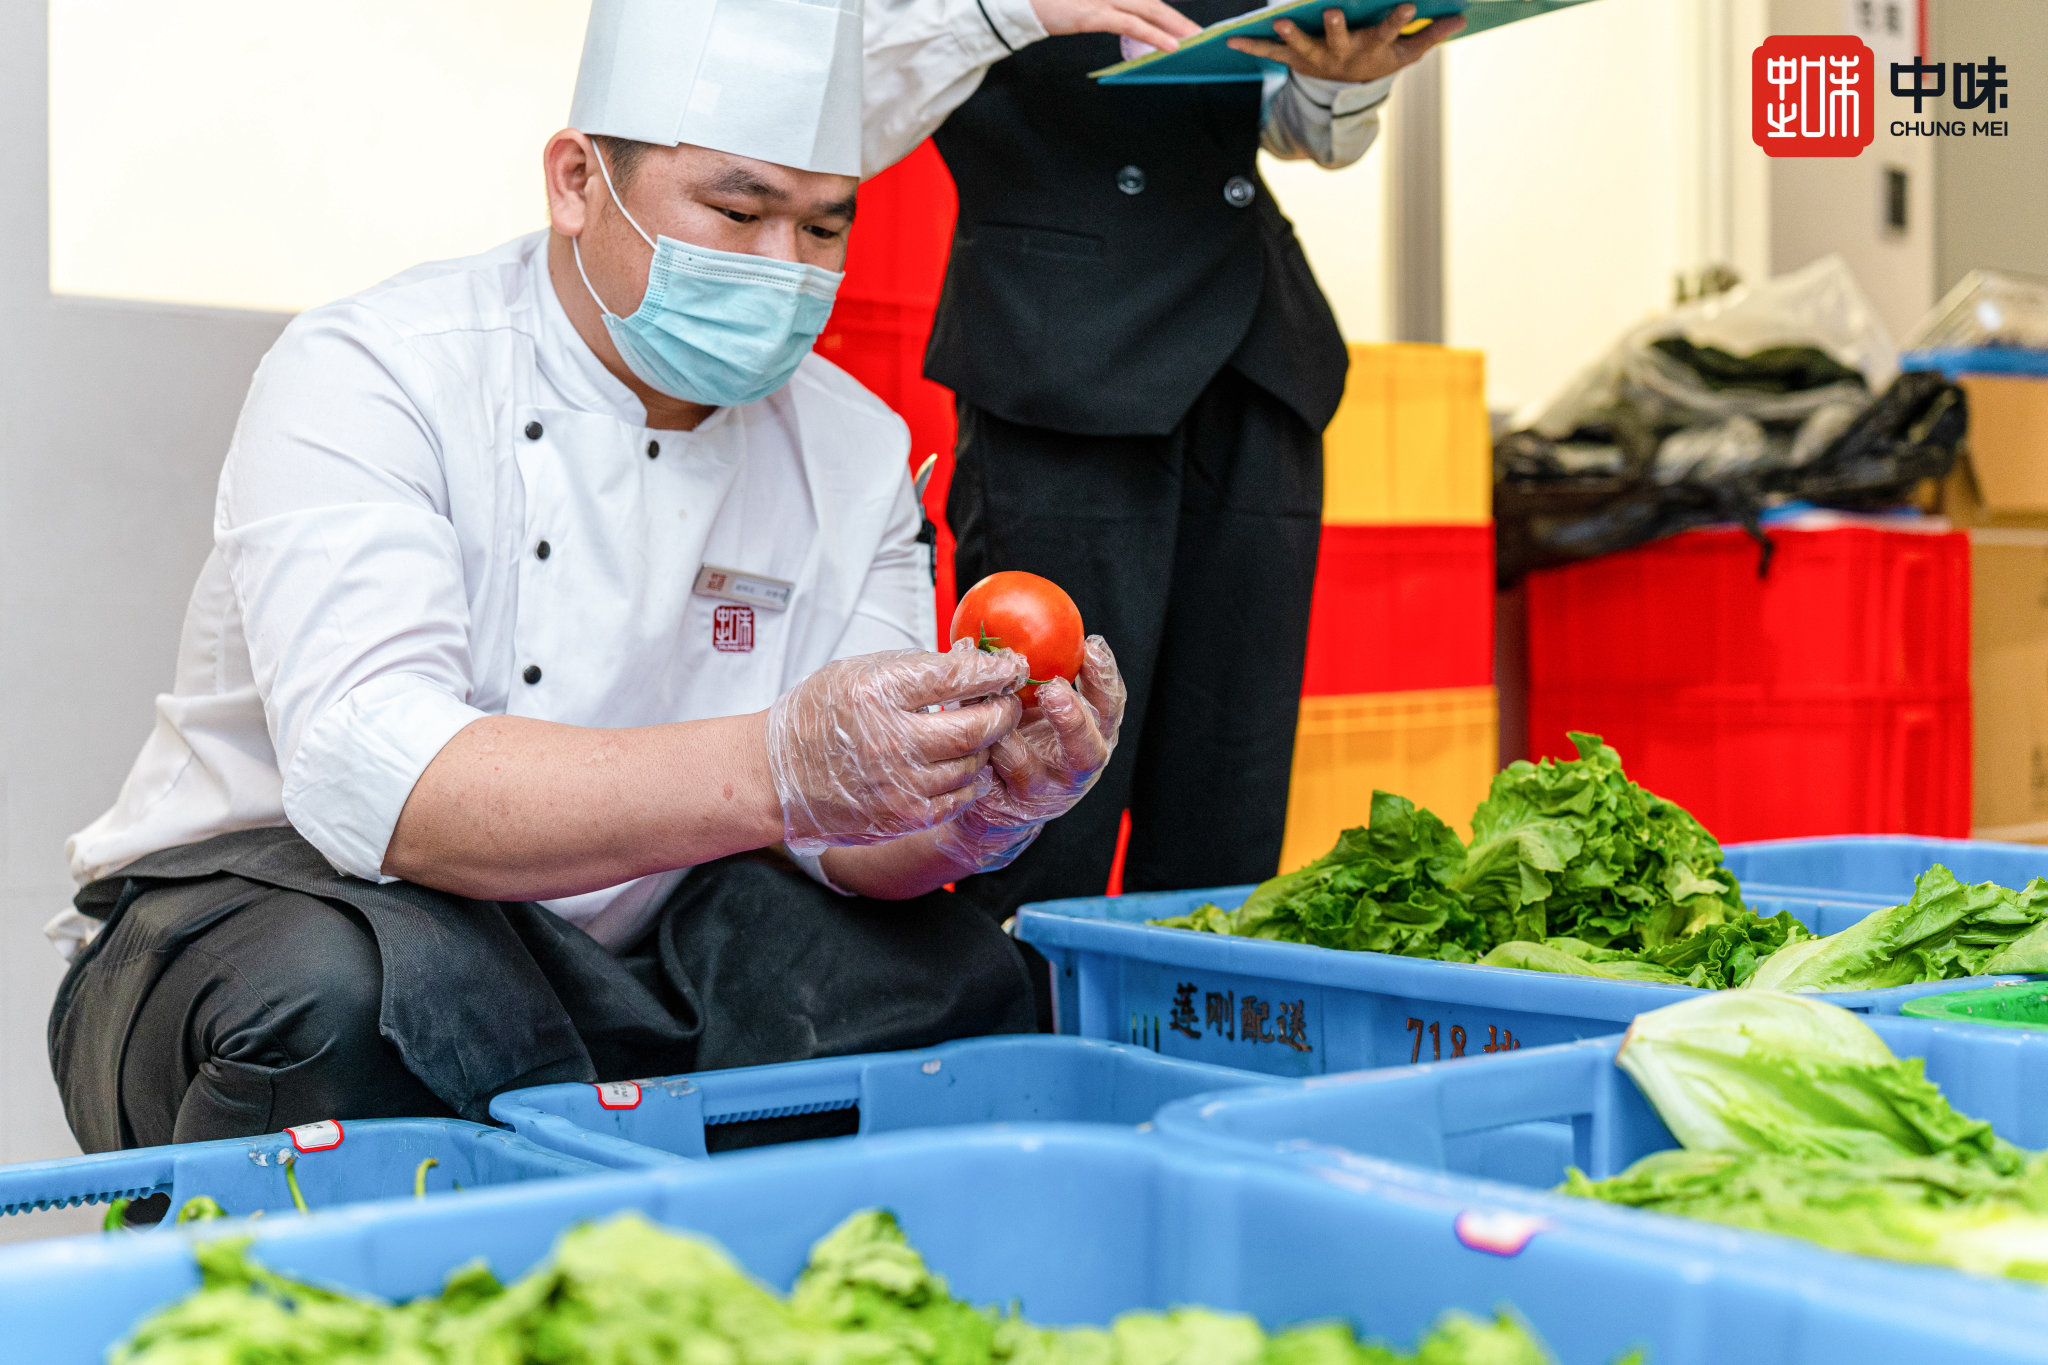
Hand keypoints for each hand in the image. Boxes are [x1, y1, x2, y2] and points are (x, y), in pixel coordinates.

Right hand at [766, 641, 1025, 855]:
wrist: (777, 775)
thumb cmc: (818, 716)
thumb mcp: (859, 673)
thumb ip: (916, 669)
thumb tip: (972, 663)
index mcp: (877, 695)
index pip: (955, 678)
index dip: (992, 672)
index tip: (1010, 668)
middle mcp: (890, 742)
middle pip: (976, 727)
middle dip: (1002, 711)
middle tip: (1008, 701)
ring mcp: (899, 784)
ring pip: (973, 764)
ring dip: (985, 746)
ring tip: (979, 731)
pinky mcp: (904, 816)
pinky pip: (960, 797)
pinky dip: (970, 778)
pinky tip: (963, 763)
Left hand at [932, 635, 1127, 872]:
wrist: (996, 803)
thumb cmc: (1022, 740)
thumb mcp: (1035, 707)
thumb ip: (1035, 675)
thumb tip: (1007, 625)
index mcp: (1092, 736)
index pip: (1110, 707)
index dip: (1105, 678)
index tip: (1091, 646)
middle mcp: (1074, 769)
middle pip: (1088, 749)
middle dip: (1073, 720)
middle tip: (1054, 690)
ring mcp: (1041, 793)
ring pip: (1028, 768)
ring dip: (1008, 735)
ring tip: (993, 707)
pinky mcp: (1004, 806)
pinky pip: (988, 776)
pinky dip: (976, 749)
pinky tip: (965, 725)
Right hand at [1032, 0, 1201, 53]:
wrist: (1020, 4)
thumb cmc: (1047, 1)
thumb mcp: (1082, 2)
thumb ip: (1104, 6)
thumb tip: (1121, 15)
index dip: (1161, 10)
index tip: (1177, 22)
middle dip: (1175, 16)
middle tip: (1195, 30)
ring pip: (1148, 9)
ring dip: (1174, 25)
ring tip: (1191, 37)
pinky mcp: (1094, 13)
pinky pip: (1132, 25)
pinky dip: (1155, 35)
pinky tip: (1171, 45)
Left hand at [1224, 2, 1464, 83]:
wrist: (1345, 92)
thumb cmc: (1379, 59)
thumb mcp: (1407, 52)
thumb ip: (1431, 35)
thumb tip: (1462, 18)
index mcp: (1372, 47)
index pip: (1388, 31)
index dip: (1398, 19)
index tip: (1407, 5)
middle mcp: (1342, 53)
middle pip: (1340, 38)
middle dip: (1336, 26)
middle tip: (1332, 10)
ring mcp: (1316, 57)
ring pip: (1302, 46)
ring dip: (1290, 35)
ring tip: (1279, 23)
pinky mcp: (1293, 59)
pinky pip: (1269, 55)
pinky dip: (1250, 48)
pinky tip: (1229, 40)